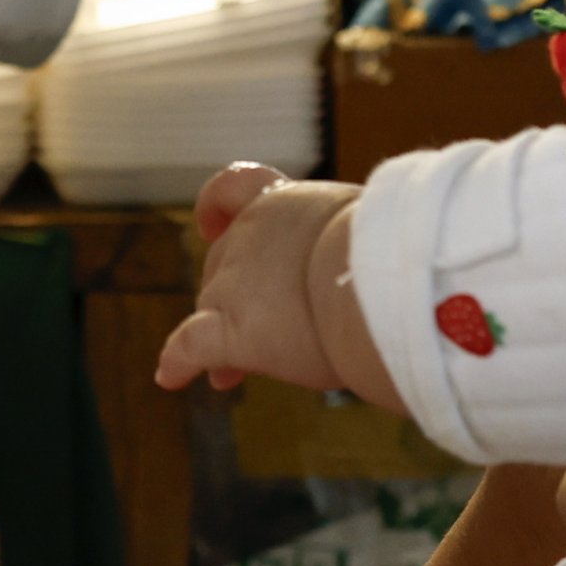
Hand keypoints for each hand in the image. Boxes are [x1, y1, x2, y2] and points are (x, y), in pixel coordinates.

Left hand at [159, 167, 379, 400]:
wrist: (383, 277)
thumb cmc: (395, 254)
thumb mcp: (371, 232)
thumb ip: (349, 245)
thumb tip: (363, 270)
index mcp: (287, 202)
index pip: (238, 186)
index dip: (218, 204)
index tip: (210, 222)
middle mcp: (251, 234)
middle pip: (223, 263)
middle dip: (234, 298)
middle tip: (260, 333)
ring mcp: (234, 282)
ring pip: (209, 306)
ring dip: (219, 340)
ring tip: (227, 379)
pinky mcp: (229, 329)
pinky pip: (189, 346)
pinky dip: (178, 362)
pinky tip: (170, 378)